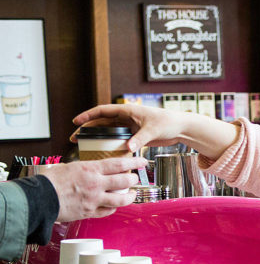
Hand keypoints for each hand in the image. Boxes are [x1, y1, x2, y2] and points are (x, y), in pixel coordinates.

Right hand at [42, 157, 146, 221]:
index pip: (119, 164)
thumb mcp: (69, 167)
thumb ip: (84, 169)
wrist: (39, 199)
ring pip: (121, 199)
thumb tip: (93, 169)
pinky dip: (114, 208)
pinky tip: (115, 205)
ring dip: (130, 197)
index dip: (134, 163)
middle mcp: (95, 184)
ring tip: (132, 194)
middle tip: (135, 178)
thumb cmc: (50, 181)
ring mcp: (94, 200)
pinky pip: (108, 211)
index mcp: (90, 170)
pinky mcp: (90, 212)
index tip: (142, 162)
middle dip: (134, 180)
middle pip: (125, 181)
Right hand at [72, 104, 190, 151]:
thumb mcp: (153, 130)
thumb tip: (127, 147)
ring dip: (95, 137)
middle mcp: (126, 118)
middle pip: (101, 122)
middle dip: (87, 129)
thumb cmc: (168, 123)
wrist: (181, 128)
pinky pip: (117, 140)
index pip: (103, 111)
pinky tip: (101, 152)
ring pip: (107, 132)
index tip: (76, 122)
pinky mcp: (134, 135)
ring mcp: (129, 127)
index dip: (88, 115)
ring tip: (83, 145)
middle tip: (74, 138)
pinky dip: (109, 145)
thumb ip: (139, 139)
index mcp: (128, 110)